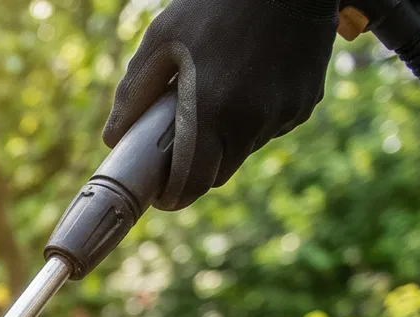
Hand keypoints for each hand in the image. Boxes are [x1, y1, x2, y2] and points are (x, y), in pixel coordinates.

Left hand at [105, 0, 337, 210]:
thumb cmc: (216, 5)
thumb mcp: (162, 39)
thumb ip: (133, 94)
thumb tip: (113, 139)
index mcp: (212, 110)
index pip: (191, 184)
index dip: (172, 195)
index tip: (159, 192)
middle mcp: (252, 121)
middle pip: (218, 175)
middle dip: (196, 168)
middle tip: (180, 143)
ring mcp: (284, 114)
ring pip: (245, 151)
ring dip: (226, 140)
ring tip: (216, 97)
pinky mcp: (306, 103)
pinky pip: (271, 127)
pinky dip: (255, 119)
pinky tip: (249, 83)